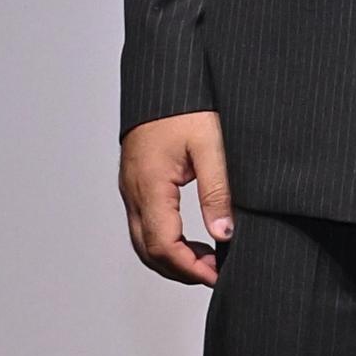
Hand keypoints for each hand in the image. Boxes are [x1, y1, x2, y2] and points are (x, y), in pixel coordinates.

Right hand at [121, 112, 231, 284]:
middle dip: (181, 270)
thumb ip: (217, 192)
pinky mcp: (136, 181)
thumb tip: (223, 236)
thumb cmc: (188, 105)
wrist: (164, 78)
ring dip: (172, 258)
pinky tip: (194, 240)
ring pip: (142, 240)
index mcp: (149, 185)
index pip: (162, 245)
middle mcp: (133, 190)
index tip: (218, 277)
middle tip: (217, 275)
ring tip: (209, 262)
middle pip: (147, 250)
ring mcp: (131, 187)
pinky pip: (144, 223)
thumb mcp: (212, 146)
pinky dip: (166, 241)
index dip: (190, 269)